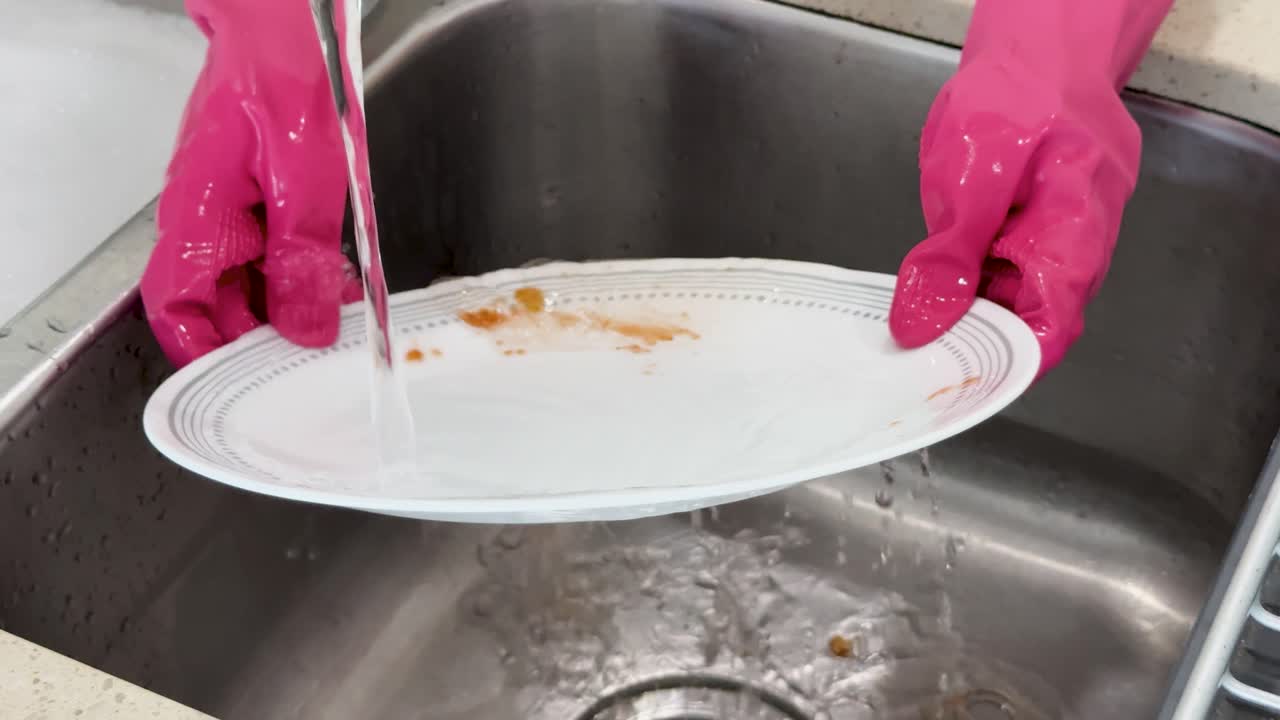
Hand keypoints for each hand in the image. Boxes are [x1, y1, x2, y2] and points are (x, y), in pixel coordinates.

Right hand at [141, 0, 360, 367]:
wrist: (274, 35)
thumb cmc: (277, 85)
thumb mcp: (303, 181)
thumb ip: (302, 260)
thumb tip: (304, 329)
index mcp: (199, 218)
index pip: (176, 305)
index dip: (203, 352)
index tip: (242, 383)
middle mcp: (202, 221)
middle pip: (214, 306)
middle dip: (259, 338)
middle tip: (308, 358)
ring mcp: (224, 213)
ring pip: (243, 285)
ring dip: (283, 309)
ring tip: (329, 323)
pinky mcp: (249, 204)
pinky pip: (264, 256)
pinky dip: (295, 277)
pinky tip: (331, 285)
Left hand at [888, 0, 1173, 377]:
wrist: (1039, 48)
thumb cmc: (1014, 94)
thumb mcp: (968, 174)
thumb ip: (948, 256)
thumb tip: (921, 325)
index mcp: (1073, 234)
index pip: (1050, 327)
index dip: (1004, 365)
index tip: (951, 380)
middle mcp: (1077, 245)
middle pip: (1031, 320)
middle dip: (977, 340)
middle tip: (916, 350)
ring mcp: (1060, 236)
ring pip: (1016, 297)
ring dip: (970, 309)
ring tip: (917, 317)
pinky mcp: (1038, 226)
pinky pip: (1008, 270)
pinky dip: (972, 281)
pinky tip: (936, 282)